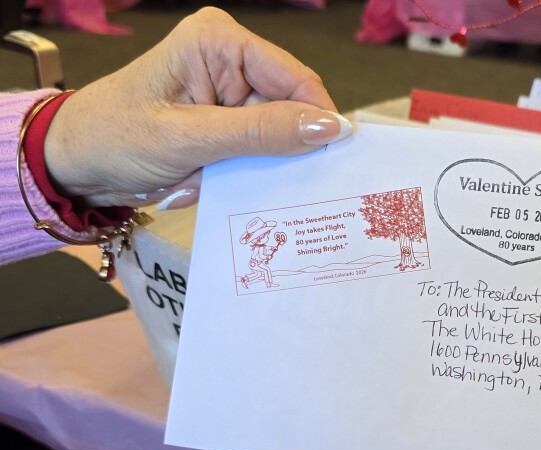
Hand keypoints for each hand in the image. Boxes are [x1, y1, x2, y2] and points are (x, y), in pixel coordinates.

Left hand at [43, 7, 350, 208]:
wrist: (73, 164)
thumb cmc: (115, 137)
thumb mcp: (190, 138)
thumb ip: (262, 133)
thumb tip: (330, 128)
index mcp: (221, 41)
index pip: (295, 78)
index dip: (318, 119)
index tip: (332, 163)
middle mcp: (231, 61)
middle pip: (289, 111)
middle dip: (269, 153)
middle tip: (245, 179)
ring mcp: (228, 95)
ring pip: (274, 140)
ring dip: (246, 170)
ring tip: (205, 180)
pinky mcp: (224, 124)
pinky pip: (255, 155)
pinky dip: (234, 176)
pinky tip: (198, 181)